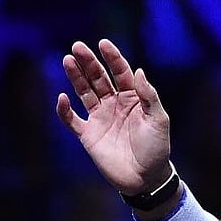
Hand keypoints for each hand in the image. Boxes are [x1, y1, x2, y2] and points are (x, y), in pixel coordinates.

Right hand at [56, 39, 171, 195]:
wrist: (145, 177)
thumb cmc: (157, 147)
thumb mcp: (158, 119)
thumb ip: (149, 96)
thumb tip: (138, 71)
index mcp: (134, 97)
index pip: (121, 72)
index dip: (112, 57)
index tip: (103, 43)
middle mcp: (115, 104)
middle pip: (99, 78)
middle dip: (89, 62)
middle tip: (77, 46)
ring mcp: (100, 118)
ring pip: (84, 92)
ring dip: (75, 77)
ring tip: (67, 59)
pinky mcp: (88, 135)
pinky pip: (72, 120)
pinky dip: (65, 110)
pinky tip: (62, 97)